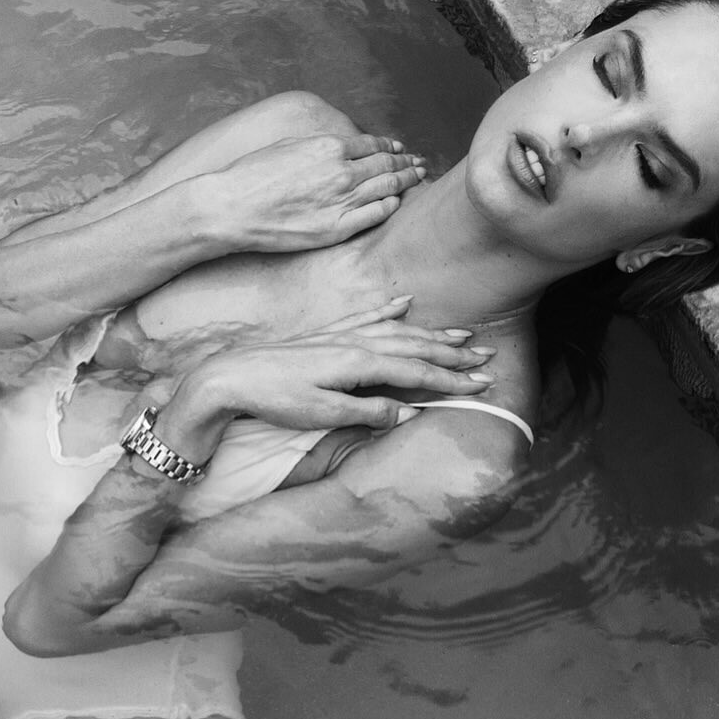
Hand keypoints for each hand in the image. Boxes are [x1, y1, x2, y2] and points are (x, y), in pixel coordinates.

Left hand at [154, 301, 495, 457]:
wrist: (231, 377)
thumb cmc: (276, 399)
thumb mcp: (324, 414)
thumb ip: (369, 413)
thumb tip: (410, 415)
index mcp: (359, 364)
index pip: (417, 373)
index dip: (452, 380)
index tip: (483, 385)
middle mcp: (355, 344)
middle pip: (415, 347)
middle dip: (453, 354)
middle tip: (487, 357)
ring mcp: (339, 336)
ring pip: (397, 331)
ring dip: (431, 333)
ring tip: (461, 333)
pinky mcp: (324, 335)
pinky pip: (366, 318)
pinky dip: (388, 311)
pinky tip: (404, 303)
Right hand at [212, 134, 425, 251]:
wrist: (233, 208)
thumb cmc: (251, 176)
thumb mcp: (287, 146)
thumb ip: (318, 147)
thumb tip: (336, 147)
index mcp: (329, 146)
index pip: (372, 143)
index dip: (390, 145)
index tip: (399, 147)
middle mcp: (342, 171)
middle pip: (386, 163)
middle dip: (406, 161)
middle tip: (419, 163)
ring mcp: (342, 200)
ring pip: (387, 186)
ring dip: (406, 180)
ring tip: (417, 178)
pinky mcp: (337, 227)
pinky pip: (376, 214)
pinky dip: (390, 205)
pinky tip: (396, 202)